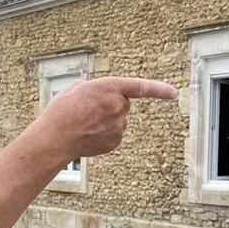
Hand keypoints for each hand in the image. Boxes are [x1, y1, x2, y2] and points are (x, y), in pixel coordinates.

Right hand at [35, 76, 176, 160]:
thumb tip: (101, 95)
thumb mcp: (76, 88)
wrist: (55, 138)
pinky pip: (114, 133)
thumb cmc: (62, 111)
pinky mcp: (116, 141)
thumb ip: (96, 87)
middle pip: (123, 103)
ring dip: (106, 119)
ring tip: (85, 123)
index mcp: (110, 87)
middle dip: (111, 104)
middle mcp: (119, 106)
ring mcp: (119, 126)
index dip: (159, 89)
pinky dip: (104, 133)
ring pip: (118, 119)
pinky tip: (88, 133)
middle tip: (89, 109)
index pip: (141, 87)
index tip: (173, 92)